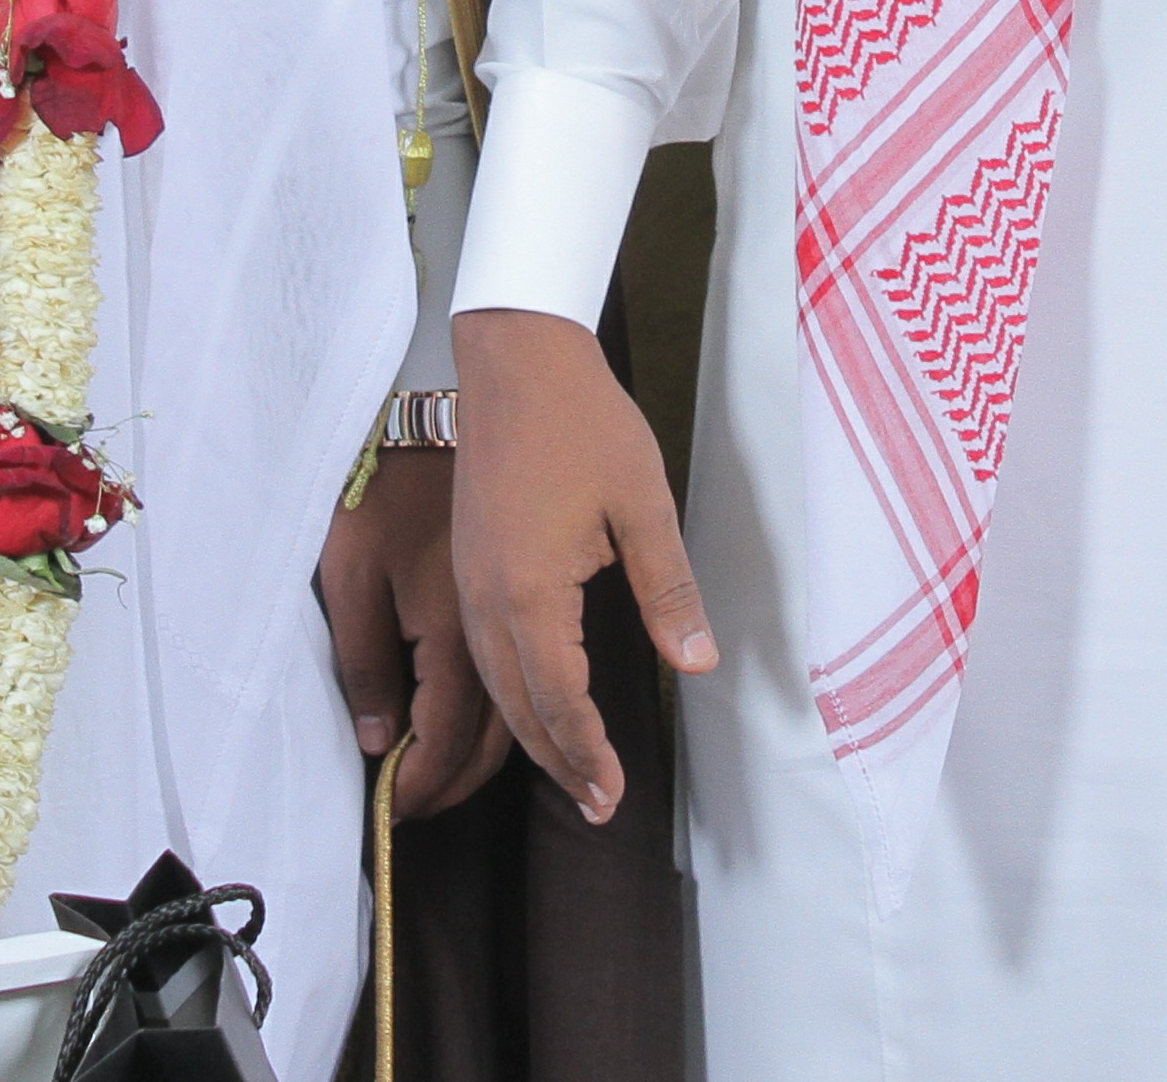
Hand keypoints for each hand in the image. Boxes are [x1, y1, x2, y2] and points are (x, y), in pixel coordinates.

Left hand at [315, 448, 504, 821]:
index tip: (395, 817)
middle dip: (459, 788)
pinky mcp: (531, 592)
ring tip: (452, 789)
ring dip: (494, 761)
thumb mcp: (352, 570)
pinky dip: (508, 717)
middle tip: (423, 817)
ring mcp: (521, 613)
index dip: (422, 787)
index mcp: (458, 631)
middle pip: (497, 742)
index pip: (448, 740)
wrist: (488, 400)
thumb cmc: (393, 483)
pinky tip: (482, 721)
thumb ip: (365, 663)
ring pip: (518, 714)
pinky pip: (523, 676)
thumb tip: (380, 741)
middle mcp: (502, 633)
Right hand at [454, 308, 714, 826]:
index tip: (614, 796)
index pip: (559, 701)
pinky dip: (509, 693)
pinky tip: (533, 702)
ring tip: (571, 771)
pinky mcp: (468, 564)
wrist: (517, 358)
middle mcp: (488, 600)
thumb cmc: (585, 423)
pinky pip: (481, 653)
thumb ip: (668, 592)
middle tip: (596, 807)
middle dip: (558, 762)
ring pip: (493, 684)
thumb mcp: (643, 506)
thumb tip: (698, 665)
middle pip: (517, 707)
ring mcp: (470, 583)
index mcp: (530, 593)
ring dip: (530, 734)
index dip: (588, 754)